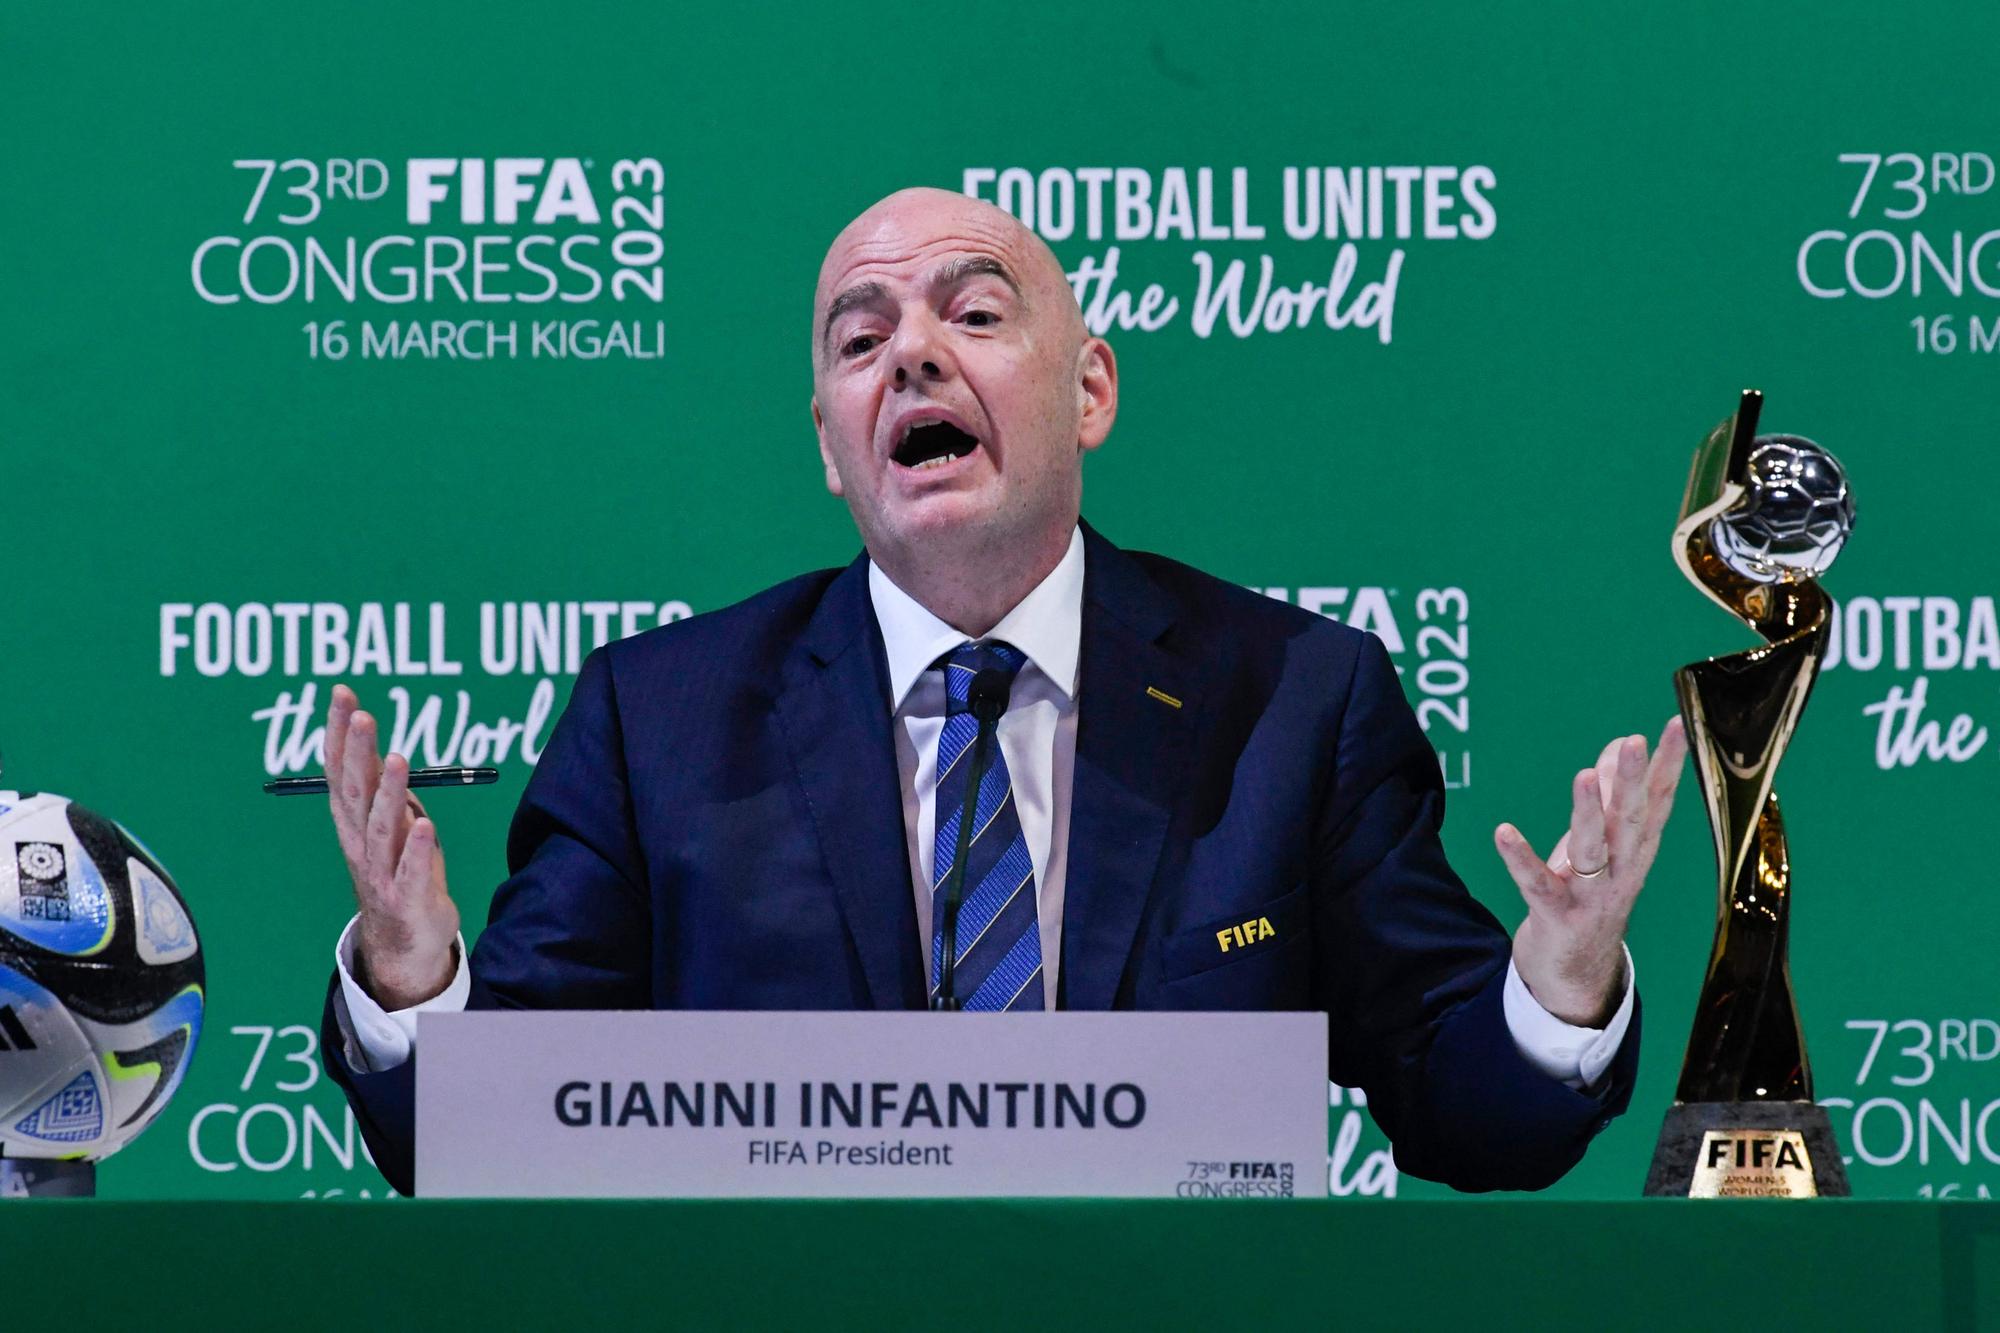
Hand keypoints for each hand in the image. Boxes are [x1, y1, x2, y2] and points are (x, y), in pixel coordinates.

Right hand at [325, 684, 459, 1009]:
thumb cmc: (397, 874)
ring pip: (382, 828)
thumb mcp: (388, 827)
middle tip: (362, 714)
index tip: (342, 694)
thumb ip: (384, 793)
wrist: (402, 944)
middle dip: (357, 752)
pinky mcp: (407, 898)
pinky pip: (411, 871)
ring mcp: (381, 872)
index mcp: (353, 822)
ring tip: (397, 760)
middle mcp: (360, 843)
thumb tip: (381, 752)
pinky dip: (415, 850)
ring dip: (389, 794)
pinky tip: (424, 826)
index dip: (340, 732)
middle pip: (356, 793)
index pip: (342, 769)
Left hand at [1493, 716, 1687, 1026]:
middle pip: (1629, 822)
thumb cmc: (1591, 893)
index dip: (1669, 765)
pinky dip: (1520, 859)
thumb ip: (1612, 795)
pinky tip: (1503, 832)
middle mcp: (1622, 871)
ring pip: (1592, 851)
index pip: (1658, 802)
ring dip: (1587, 814)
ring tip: (1583, 776)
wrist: (1577, 972)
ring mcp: (1592, 896)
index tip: (1677, 726)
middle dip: (1633, 782)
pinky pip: (1536, 883)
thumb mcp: (1605, 843)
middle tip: (1635, 741)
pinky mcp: (1557, 915)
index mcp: (1636, 850)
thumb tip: (1620, 745)